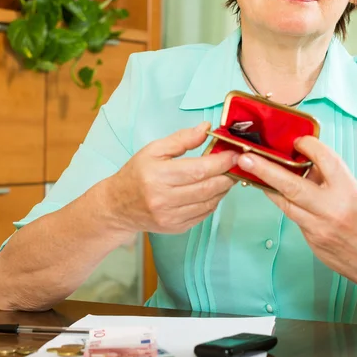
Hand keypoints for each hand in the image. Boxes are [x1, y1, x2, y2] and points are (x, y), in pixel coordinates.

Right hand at [106, 122, 237, 233]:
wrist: (118, 206)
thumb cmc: (136, 174)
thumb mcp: (154, 150)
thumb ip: (182, 139)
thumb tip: (206, 128)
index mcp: (158, 176)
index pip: (199, 170)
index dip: (222, 161)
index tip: (235, 153)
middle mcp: (164, 200)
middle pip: (208, 188)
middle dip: (227, 175)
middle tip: (237, 164)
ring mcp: (171, 217)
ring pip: (209, 202)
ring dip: (223, 188)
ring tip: (226, 175)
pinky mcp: (176, 228)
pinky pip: (204, 214)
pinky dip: (213, 201)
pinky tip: (213, 190)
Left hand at [237, 137, 356, 301]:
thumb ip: (335, 180)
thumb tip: (308, 164)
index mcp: (351, 193)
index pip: (325, 160)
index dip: (309, 145)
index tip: (299, 139)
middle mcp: (333, 210)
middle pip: (292, 185)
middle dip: (266, 170)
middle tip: (246, 158)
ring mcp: (320, 230)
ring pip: (286, 203)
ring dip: (268, 187)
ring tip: (252, 172)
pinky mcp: (313, 243)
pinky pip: (294, 218)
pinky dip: (285, 204)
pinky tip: (277, 194)